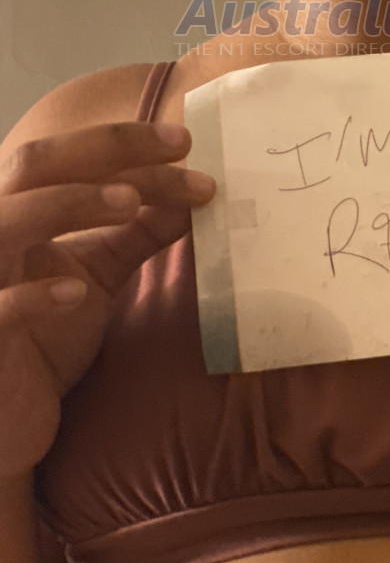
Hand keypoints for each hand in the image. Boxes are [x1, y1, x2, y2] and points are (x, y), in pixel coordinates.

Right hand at [0, 122, 215, 481]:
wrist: (7, 420)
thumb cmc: (42, 340)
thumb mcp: (97, 275)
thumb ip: (137, 232)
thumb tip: (198, 193)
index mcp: (20, 210)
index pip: (68, 156)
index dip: (126, 142)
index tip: (188, 142)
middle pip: (35, 164)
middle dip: (106, 147)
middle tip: (180, 149)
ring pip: (7, 220)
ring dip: (70, 202)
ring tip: (131, 200)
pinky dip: (31, 295)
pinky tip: (74, 294)